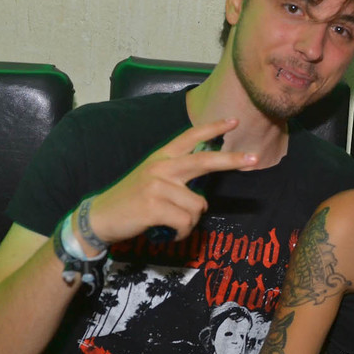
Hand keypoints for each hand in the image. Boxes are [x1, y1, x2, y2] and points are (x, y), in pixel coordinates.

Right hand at [87, 118, 257, 243]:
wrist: (100, 217)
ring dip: (189, 221)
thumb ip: (176, 174)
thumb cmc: (131, 200)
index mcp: (161, 157)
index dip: (213, 128)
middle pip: (204, 161)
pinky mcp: (155, 206)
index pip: (190, 137)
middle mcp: (161, 167)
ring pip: (198, 205)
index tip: (234, 122)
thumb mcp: (152, 178)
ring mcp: (157, 186)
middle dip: (231, 160)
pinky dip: (182, 232)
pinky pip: (186, 222)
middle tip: (254, 159)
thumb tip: (204, 185)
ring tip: (171, 222)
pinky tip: (168, 231)